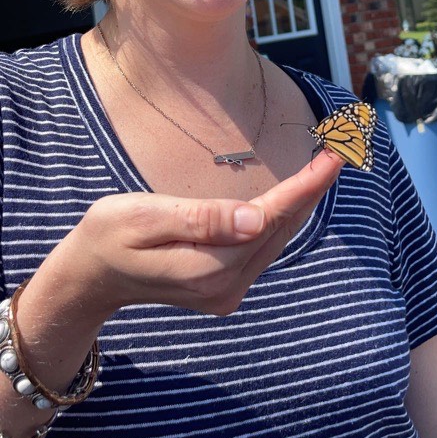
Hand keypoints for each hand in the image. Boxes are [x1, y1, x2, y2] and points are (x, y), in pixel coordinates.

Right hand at [44, 149, 343, 321]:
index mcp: (207, 267)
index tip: (336, 155)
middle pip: (282, 229)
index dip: (306, 185)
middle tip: (344, 145)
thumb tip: (257, 218)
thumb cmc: (109, 235)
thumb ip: (201, 219)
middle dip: (315, 187)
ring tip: (330, 161)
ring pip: (278, 238)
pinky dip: (285, 216)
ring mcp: (227, 292)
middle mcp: (226, 286)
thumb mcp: (143, 218)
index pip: (270, 219)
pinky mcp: (226, 288)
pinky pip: (266, 246)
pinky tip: (297, 192)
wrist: (91, 276)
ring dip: (305, 200)